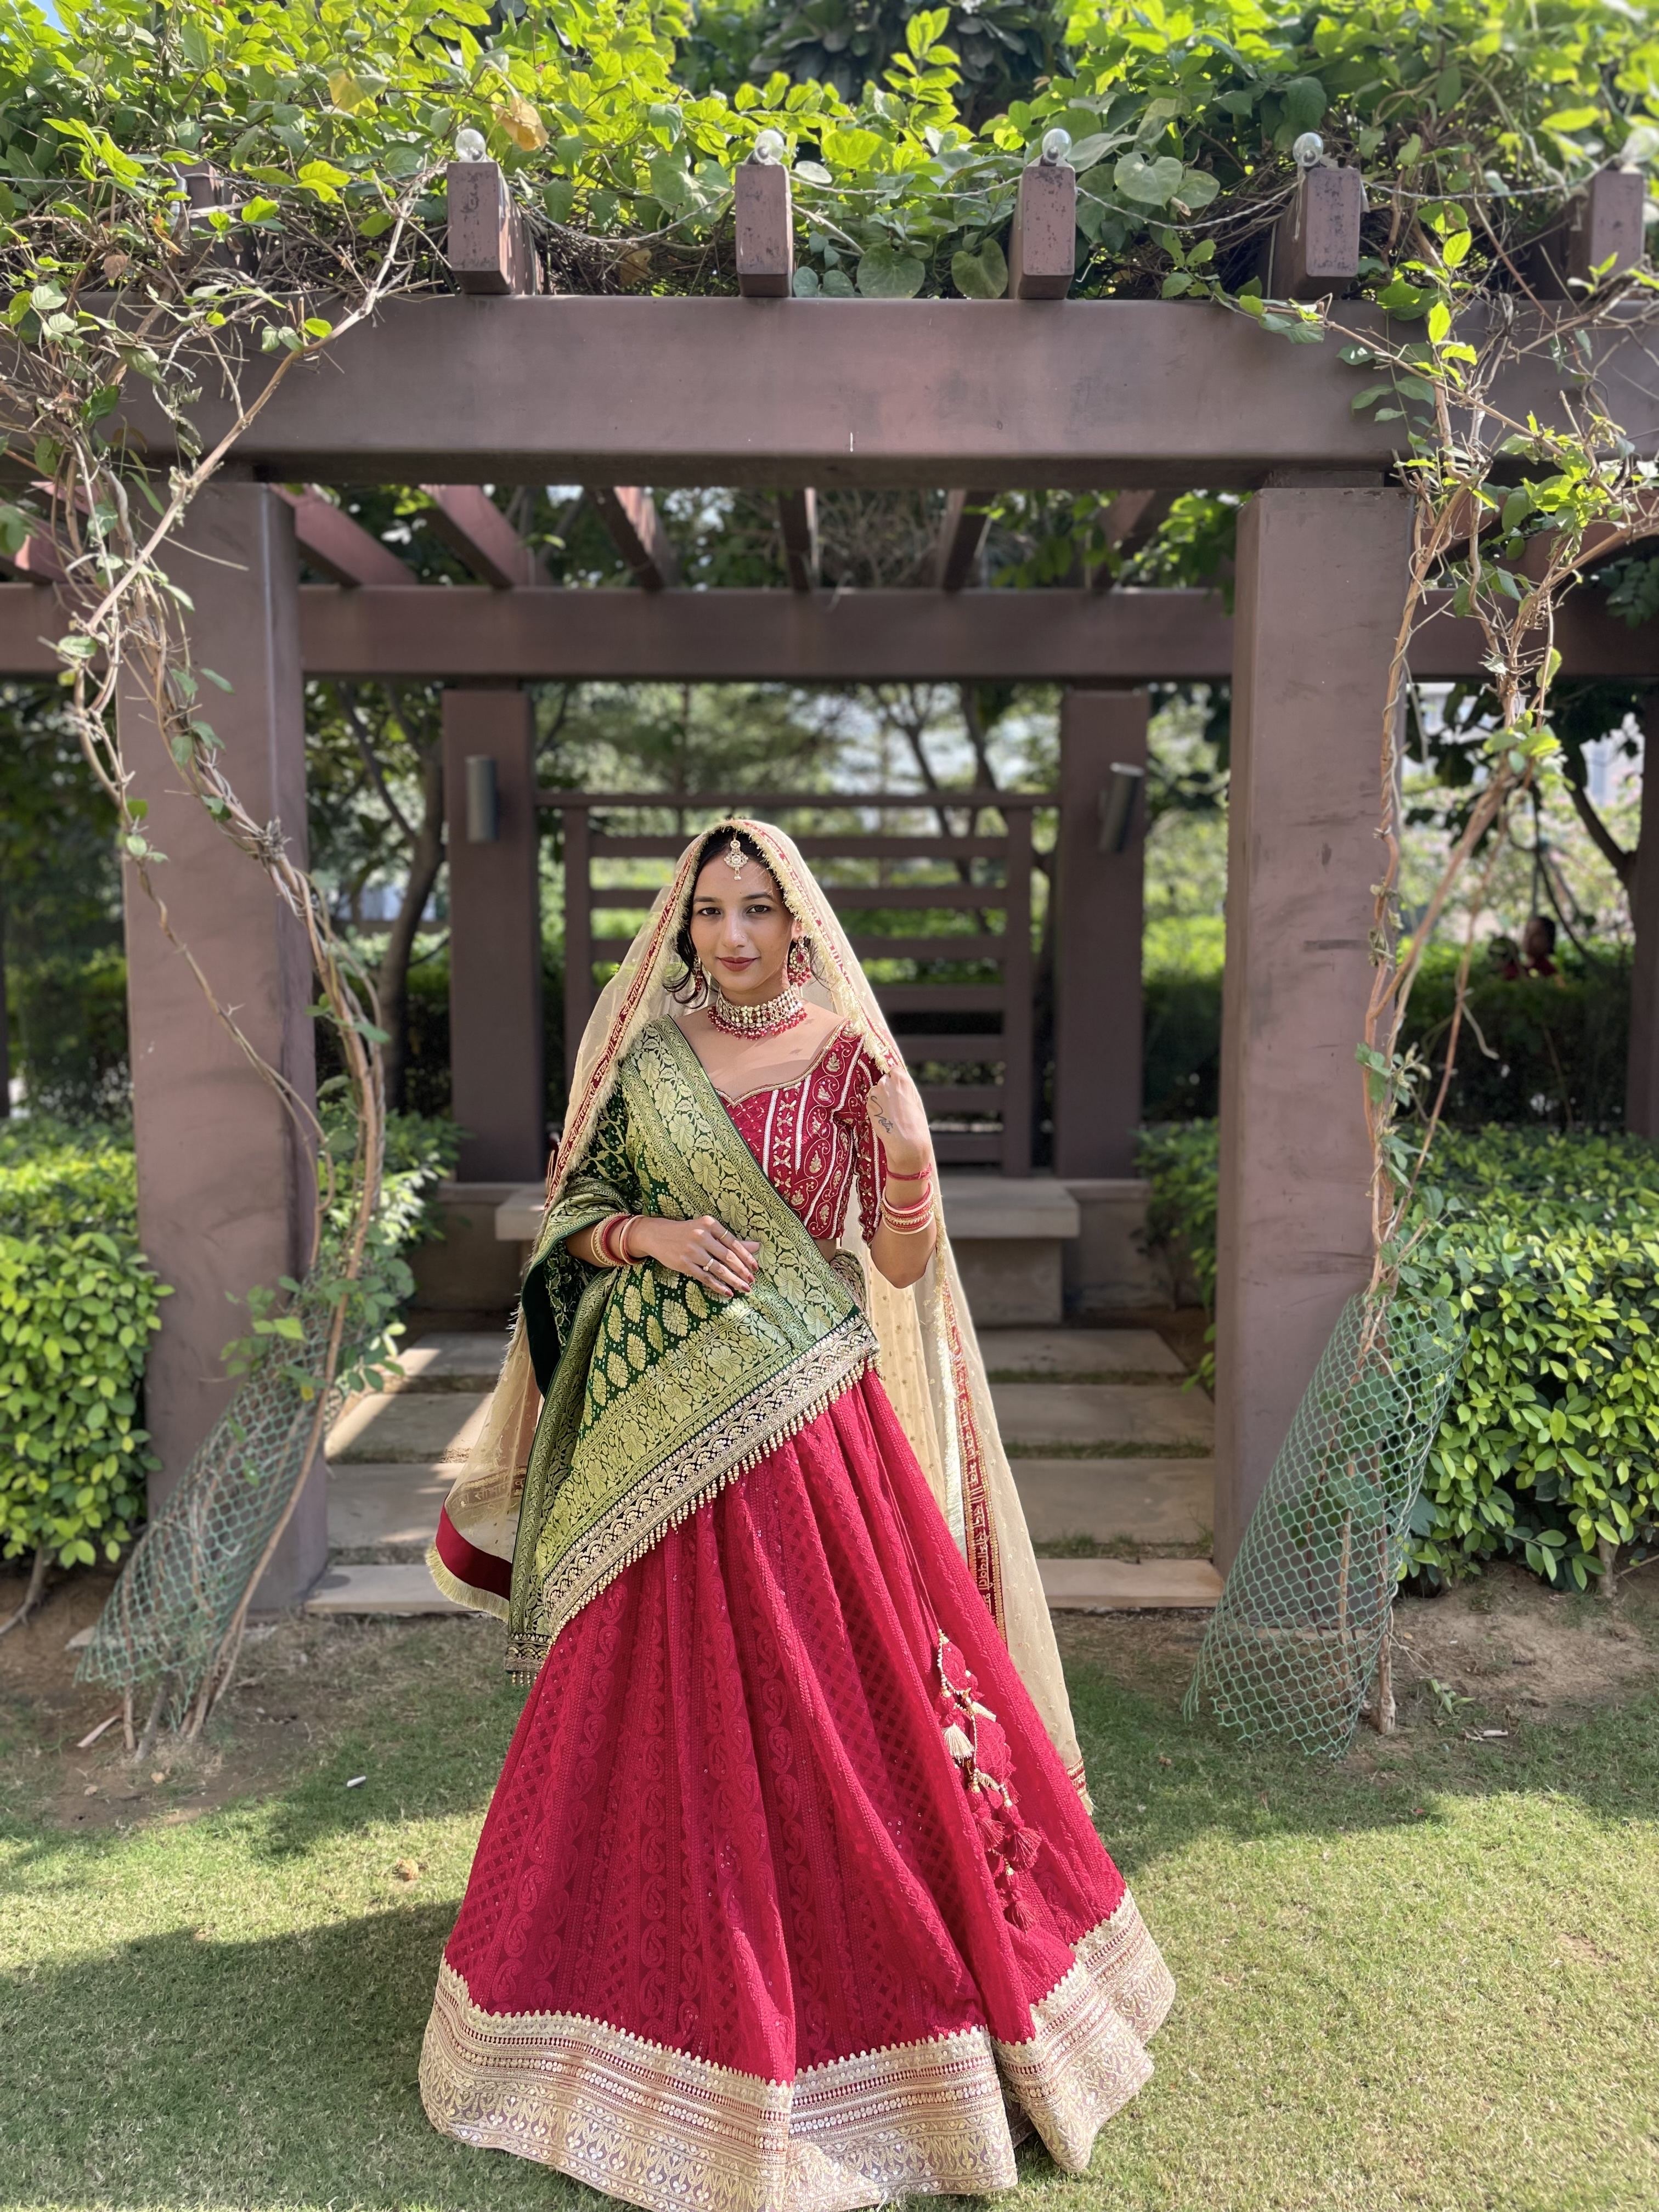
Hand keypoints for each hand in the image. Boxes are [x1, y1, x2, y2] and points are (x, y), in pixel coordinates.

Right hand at [631, 1214, 760, 1300]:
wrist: (656, 1235)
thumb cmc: (687, 1232)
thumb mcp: (707, 1230)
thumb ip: (730, 1240)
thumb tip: (757, 1247)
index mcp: (709, 1223)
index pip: (733, 1242)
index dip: (746, 1256)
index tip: (755, 1267)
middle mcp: (701, 1236)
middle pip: (727, 1256)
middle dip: (742, 1270)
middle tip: (752, 1281)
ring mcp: (692, 1251)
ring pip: (718, 1269)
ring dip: (733, 1280)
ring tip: (744, 1288)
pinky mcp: (684, 1264)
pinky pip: (705, 1277)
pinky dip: (718, 1286)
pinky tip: (727, 1292)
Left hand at [866, 1067, 932, 1179]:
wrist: (907, 1142)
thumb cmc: (916, 1123)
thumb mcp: (915, 1100)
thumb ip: (905, 1088)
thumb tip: (899, 1082)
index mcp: (901, 1078)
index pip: (894, 1070)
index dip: (896, 1081)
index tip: (899, 1091)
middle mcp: (886, 1082)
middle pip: (884, 1080)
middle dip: (888, 1089)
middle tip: (895, 1105)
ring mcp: (875, 1094)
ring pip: (876, 1091)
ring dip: (881, 1099)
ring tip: (890, 1114)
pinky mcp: (868, 1105)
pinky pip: (872, 1102)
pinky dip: (876, 1108)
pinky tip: (884, 1118)